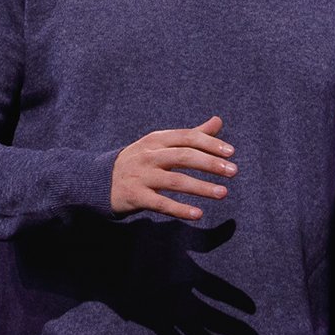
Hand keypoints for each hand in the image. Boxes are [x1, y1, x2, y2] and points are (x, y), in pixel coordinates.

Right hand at [112, 116, 234, 222]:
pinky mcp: (135, 196)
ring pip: (175, 181)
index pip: (187, 137)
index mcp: (156, 139)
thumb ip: (190, 135)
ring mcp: (141, 176)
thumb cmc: (140, 161)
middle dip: (210, 164)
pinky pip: (161, 203)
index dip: (210, 144)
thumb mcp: (160, 144)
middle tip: (233, 171)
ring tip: (223, 193)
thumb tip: (218, 121)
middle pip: (183, 156)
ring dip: (201, 188)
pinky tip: (198, 214)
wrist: (101, 180)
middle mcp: (148, 156)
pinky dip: (180, 209)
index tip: (231, 152)